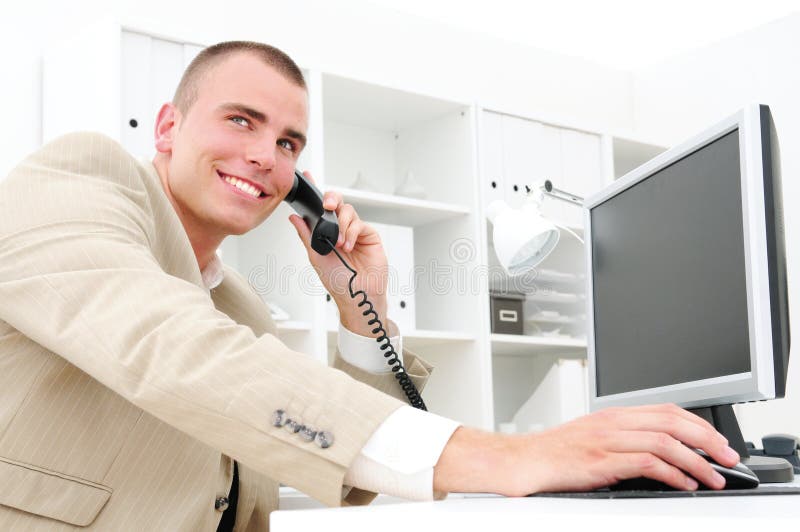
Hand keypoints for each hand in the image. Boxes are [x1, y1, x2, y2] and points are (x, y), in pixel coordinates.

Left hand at [288, 171, 387, 336]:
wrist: (356, 295)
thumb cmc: (337, 280)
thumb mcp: (315, 256)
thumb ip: (306, 235)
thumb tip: (294, 218)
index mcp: (325, 232)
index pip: (319, 208)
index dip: (314, 191)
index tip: (307, 177)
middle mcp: (340, 228)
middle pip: (336, 202)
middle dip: (330, 199)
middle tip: (326, 205)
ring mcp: (355, 231)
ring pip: (348, 211)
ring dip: (341, 225)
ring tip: (339, 244)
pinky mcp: (368, 235)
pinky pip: (359, 224)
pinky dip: (351, 232)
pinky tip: (348, 245)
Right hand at [433, 403, 740, 495]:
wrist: (522, 462)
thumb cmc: (554, 454)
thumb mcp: (591, 438)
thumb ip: (623, 439)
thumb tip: (661, 452)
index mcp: (612, 413)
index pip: (666, 409)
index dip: (698, 424)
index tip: (717, 442)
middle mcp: (612, 421)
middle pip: (671, 420)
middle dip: (707, 439)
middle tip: (727, 457)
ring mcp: (606, 439)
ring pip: (664, 440)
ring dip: (696, 460)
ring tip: (712, 477)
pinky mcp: (600, 460)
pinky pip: (645, 461)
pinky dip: (671, 473)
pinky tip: (682, 484)